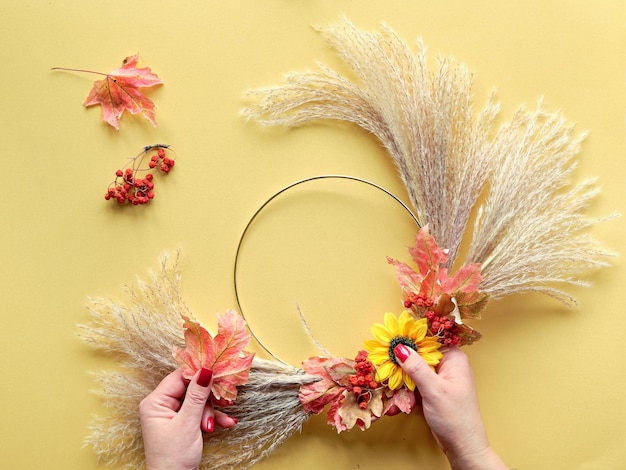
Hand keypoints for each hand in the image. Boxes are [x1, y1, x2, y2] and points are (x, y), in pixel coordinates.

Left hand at [139, 368, 236, 469]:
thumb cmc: (173, 458)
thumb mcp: (188, 424)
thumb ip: (197, 396)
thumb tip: (205, 370)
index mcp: (155, 402)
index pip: (179, 377)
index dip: (199, 374)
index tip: (218, 373)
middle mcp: (162, 405)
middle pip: (191, 388)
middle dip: (208, 398)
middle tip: (224, 402)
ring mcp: (172, 414)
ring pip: (198, 400)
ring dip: (212, 410)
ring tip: (223, 421)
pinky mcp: (182, 423)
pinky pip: (199, 412)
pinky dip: (212, 418)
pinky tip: (226, 423)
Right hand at [394, 345, 506, 469]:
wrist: (463, 447)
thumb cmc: (455, 417)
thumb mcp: (433, 390)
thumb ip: (416, 367)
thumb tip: (400, 346)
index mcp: (453, 358)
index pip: (429, 339)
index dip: (410, 338)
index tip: (390, 338)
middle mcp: (447, 365)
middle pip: (419, 355)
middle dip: (401, 363)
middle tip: (383, 365)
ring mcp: (439, 379)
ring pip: (414, 371)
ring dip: (400, 381)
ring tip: (386, 388)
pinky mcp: (432, 391)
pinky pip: (415, 385)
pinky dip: (405, 393)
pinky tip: (394, 404)